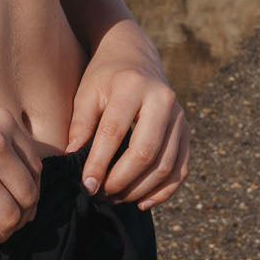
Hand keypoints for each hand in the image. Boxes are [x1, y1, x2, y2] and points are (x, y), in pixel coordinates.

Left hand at [64, 19, 189, 210]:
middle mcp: (163, 100)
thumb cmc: (105, 77)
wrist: (134, 56)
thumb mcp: (87, 92)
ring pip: (165, 166)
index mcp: (133, 86)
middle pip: (145, 152)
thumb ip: (80, 125)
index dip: (99, 162)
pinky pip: (181, 169)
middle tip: (100, 194)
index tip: (86, 185)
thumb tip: (72, 160)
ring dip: (139, 190)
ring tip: (114, 198)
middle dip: (121, 180)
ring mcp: (179, 116)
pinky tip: (142, 202)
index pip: (115, 132)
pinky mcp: (186, 131)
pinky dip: (164, 192)